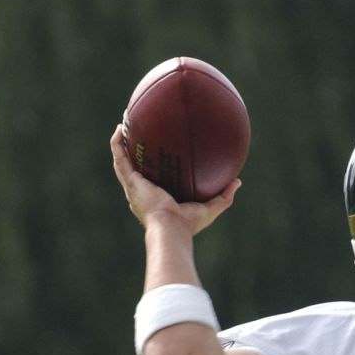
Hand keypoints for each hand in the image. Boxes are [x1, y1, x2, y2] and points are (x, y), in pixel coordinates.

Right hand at [109, 124, 240, 233]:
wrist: (171, 228)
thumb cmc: (188, 224)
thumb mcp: (210, 208)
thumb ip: (223, 196)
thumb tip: (237, 182)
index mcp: (155, 198)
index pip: (152, 181)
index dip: (151, 168)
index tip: (156, 155)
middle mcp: (141, 192)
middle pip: (133, 169)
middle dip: (133, 153)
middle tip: (136, 136)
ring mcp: (133, 186)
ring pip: (122, 161)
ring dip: (120, 144)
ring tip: (122, 127)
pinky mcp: (130, 181)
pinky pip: (120, 158)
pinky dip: (117, 144)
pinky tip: (119, 129)